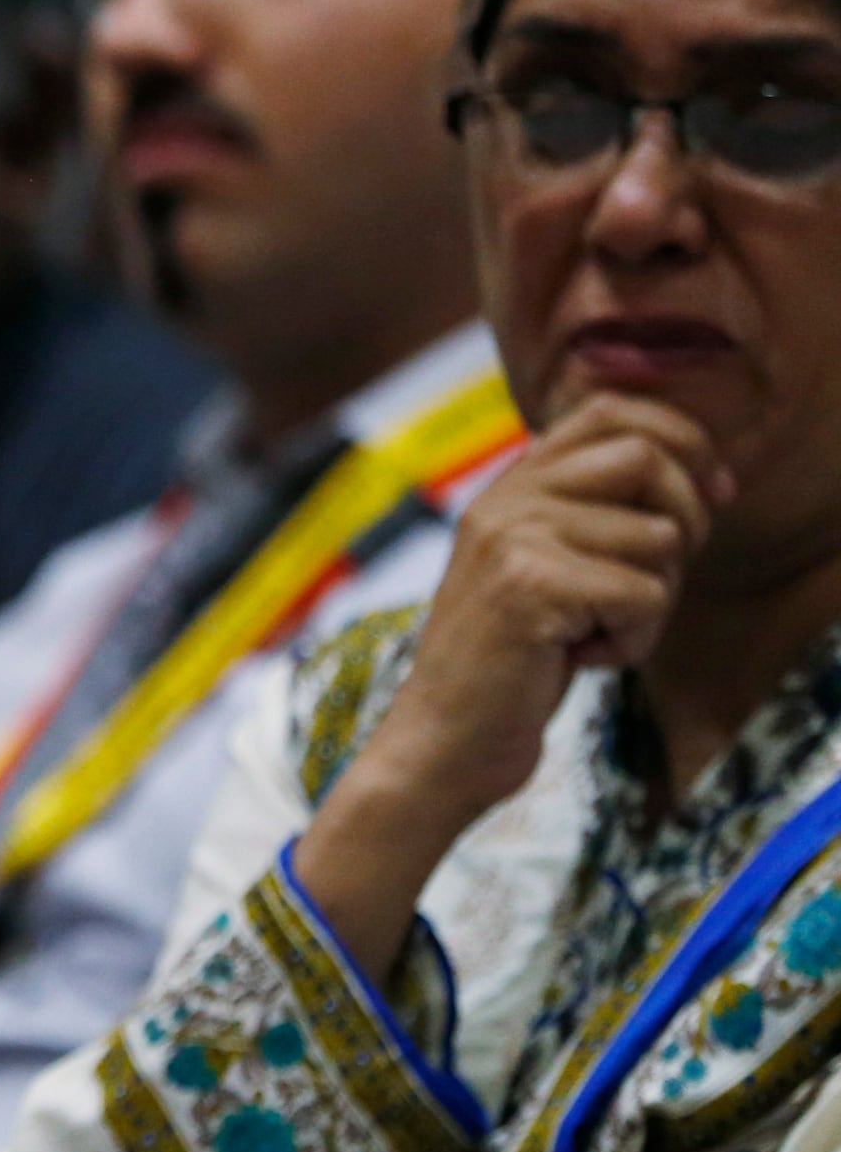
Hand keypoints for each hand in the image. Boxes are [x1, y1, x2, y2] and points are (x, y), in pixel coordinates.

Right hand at [377, 392, 724, 808]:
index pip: (611, 410)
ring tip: (598, 632)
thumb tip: (696, 474)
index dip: (682, 439)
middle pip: (645, 457)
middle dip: (685, 520)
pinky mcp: (530, 587)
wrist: (441, 741)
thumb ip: (590, 513)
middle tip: (657, 579)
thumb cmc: (507, 665)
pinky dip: (635, 640)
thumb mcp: (543, 568)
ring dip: (654, 600)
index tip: (710, 494)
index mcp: (509, 487)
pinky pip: (646, 596)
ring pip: (658, 538)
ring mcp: (512, 539)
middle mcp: (505, 500)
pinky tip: (582, 657)